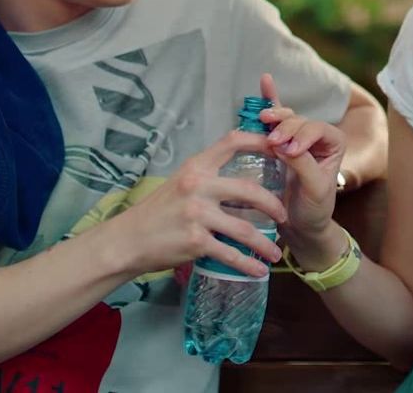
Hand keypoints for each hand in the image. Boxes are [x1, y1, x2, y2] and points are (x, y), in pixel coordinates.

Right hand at [113, 129, 286, 277]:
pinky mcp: (195, 241)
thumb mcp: (180, 183)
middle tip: (284, 216)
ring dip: (264, 243)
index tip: (282, 150)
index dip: (261, 142)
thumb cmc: (157, 212)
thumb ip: (208, 178)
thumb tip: (242, 182)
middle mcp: (197, 186)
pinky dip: (248, 264)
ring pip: (244, 229)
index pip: (232, 142)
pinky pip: (230, 254)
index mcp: (196, 167)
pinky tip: (258, 270)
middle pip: (249, 190)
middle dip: (273, 205)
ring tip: (276, 253)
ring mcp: (197, 214)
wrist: (128, 240)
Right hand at [257, 73, 346, 243]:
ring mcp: (297, 137)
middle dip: (286, 128)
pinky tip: (265, 80)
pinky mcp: (280, 142)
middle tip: (272, 142)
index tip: (290, 152)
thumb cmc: (314, 210)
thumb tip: (284, 146)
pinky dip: (271, 98)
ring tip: (264, 119)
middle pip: (300, 122)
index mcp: (334, 144)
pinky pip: (276, 118)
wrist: (301, 226)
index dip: (304, 135)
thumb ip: (304, 165)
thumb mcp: (315, 190)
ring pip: (286, 119)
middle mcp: (316, 137)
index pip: (318, 129)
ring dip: (275, 116)